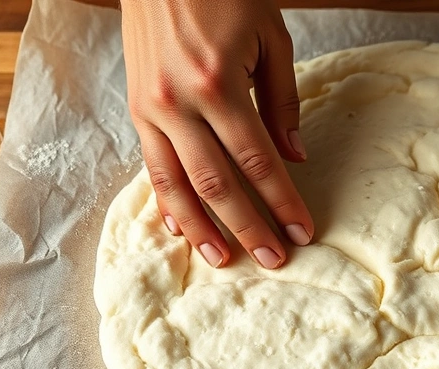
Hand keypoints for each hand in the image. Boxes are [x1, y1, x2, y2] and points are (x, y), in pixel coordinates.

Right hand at [121, 0, 313, 268]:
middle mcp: (178, 104)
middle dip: (249, 226)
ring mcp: (151, 108)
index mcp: (218, 84)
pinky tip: (181, 228)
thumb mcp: (270, 38)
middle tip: (273, 259)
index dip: (282, 201)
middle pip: (218, 183)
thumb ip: (283, 101)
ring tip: (223, 259)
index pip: (258, 160)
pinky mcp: (136, 108)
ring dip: (202, 227)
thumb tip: (296, 157)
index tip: (302, 230)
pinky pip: (151, 165)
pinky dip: (167, 200)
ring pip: (177, 184)